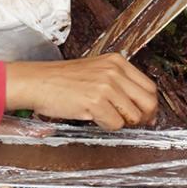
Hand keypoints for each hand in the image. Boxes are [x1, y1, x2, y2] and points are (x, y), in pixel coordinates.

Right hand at [5, 54, 157, 130]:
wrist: (36, 82)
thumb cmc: (61, 80)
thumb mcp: (95, 71)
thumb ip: (118, 84)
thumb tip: (141, 108)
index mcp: (117, 62)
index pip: (150, 86)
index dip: (149, 105)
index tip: (144, 115)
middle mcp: (114, 71)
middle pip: (148, 102)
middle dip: (143, 117)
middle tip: (129, 122)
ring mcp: (106, 86)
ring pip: (134, 116)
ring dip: (121, 122)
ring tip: (103, 116)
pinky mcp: (96, 101)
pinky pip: (116, 124)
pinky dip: (106, 126)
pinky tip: (93, 117)